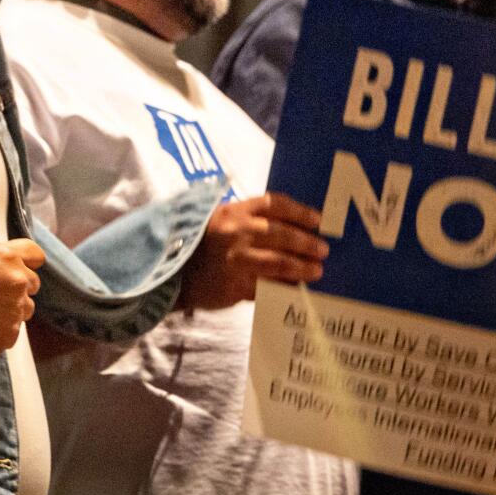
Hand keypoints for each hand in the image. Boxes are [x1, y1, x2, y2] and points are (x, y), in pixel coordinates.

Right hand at [0, 238, 42, 356]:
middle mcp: (17, 281)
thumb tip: (2, 269)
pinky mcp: (9, 335)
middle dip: (16, 288)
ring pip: (24, 309)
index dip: (29, 261)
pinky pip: (11, 331)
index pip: (35, 254)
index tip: (24, 267)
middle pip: (32, 284)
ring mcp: (15, 310)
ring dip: (10, 310)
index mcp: (6, 256)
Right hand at [180, 191, 326, 309]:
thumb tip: (294, 230)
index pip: (272, 204)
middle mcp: (234, 232)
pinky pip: (267, 288)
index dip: (299, 212)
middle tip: (323, 250)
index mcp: (233, 212)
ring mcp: (234, 260)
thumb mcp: (222, 222)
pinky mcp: (234, 286)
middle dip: (306, 243)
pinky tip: (295, 290)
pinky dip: (284, 289)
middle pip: (279, 233)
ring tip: (316, 271)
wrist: (173, 273)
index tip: (317, 221)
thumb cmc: (204, 245)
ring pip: (277, 262)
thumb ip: (250, 221)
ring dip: (301, 268)